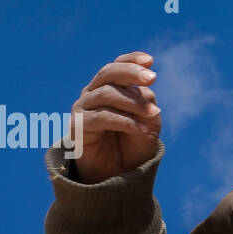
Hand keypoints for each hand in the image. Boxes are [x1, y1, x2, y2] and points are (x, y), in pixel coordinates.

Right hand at [68, 51, 161, 183]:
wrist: (117, 173)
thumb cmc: (132, 144)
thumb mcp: (148, 122)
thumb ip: (147, 103)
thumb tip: (145, 89)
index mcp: (109, 88)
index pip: (117, 66)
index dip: (131, 60)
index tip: (150, 61)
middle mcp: (93, 93)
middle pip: (108, 73)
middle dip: (131, 72)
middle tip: (152, 77)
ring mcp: (83, 108)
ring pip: (107, 94)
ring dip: (133, 102)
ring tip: (154, 114)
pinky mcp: (78, 126)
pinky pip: (102, 117)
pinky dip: (124, 121)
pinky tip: (140, 129)